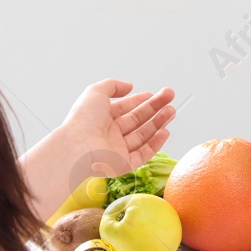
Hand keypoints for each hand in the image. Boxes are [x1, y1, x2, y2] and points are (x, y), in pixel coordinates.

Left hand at [26, 79, 175, 211]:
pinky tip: (165, 131)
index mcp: (102, 118)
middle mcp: (110, 134)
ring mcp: (118, 150)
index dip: (141, 100)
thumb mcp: (96, 92)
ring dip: (159, 123)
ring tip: (172, 111)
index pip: (126, 108)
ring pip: (143, 136)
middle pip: (138, 120)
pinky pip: (143, 154)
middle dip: (155, 108)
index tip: (155, 94)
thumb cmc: (83, 119)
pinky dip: (156, 144)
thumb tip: (130, 86)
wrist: (78, 147)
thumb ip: (114, 85)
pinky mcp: (124, 165)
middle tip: (170, 97)